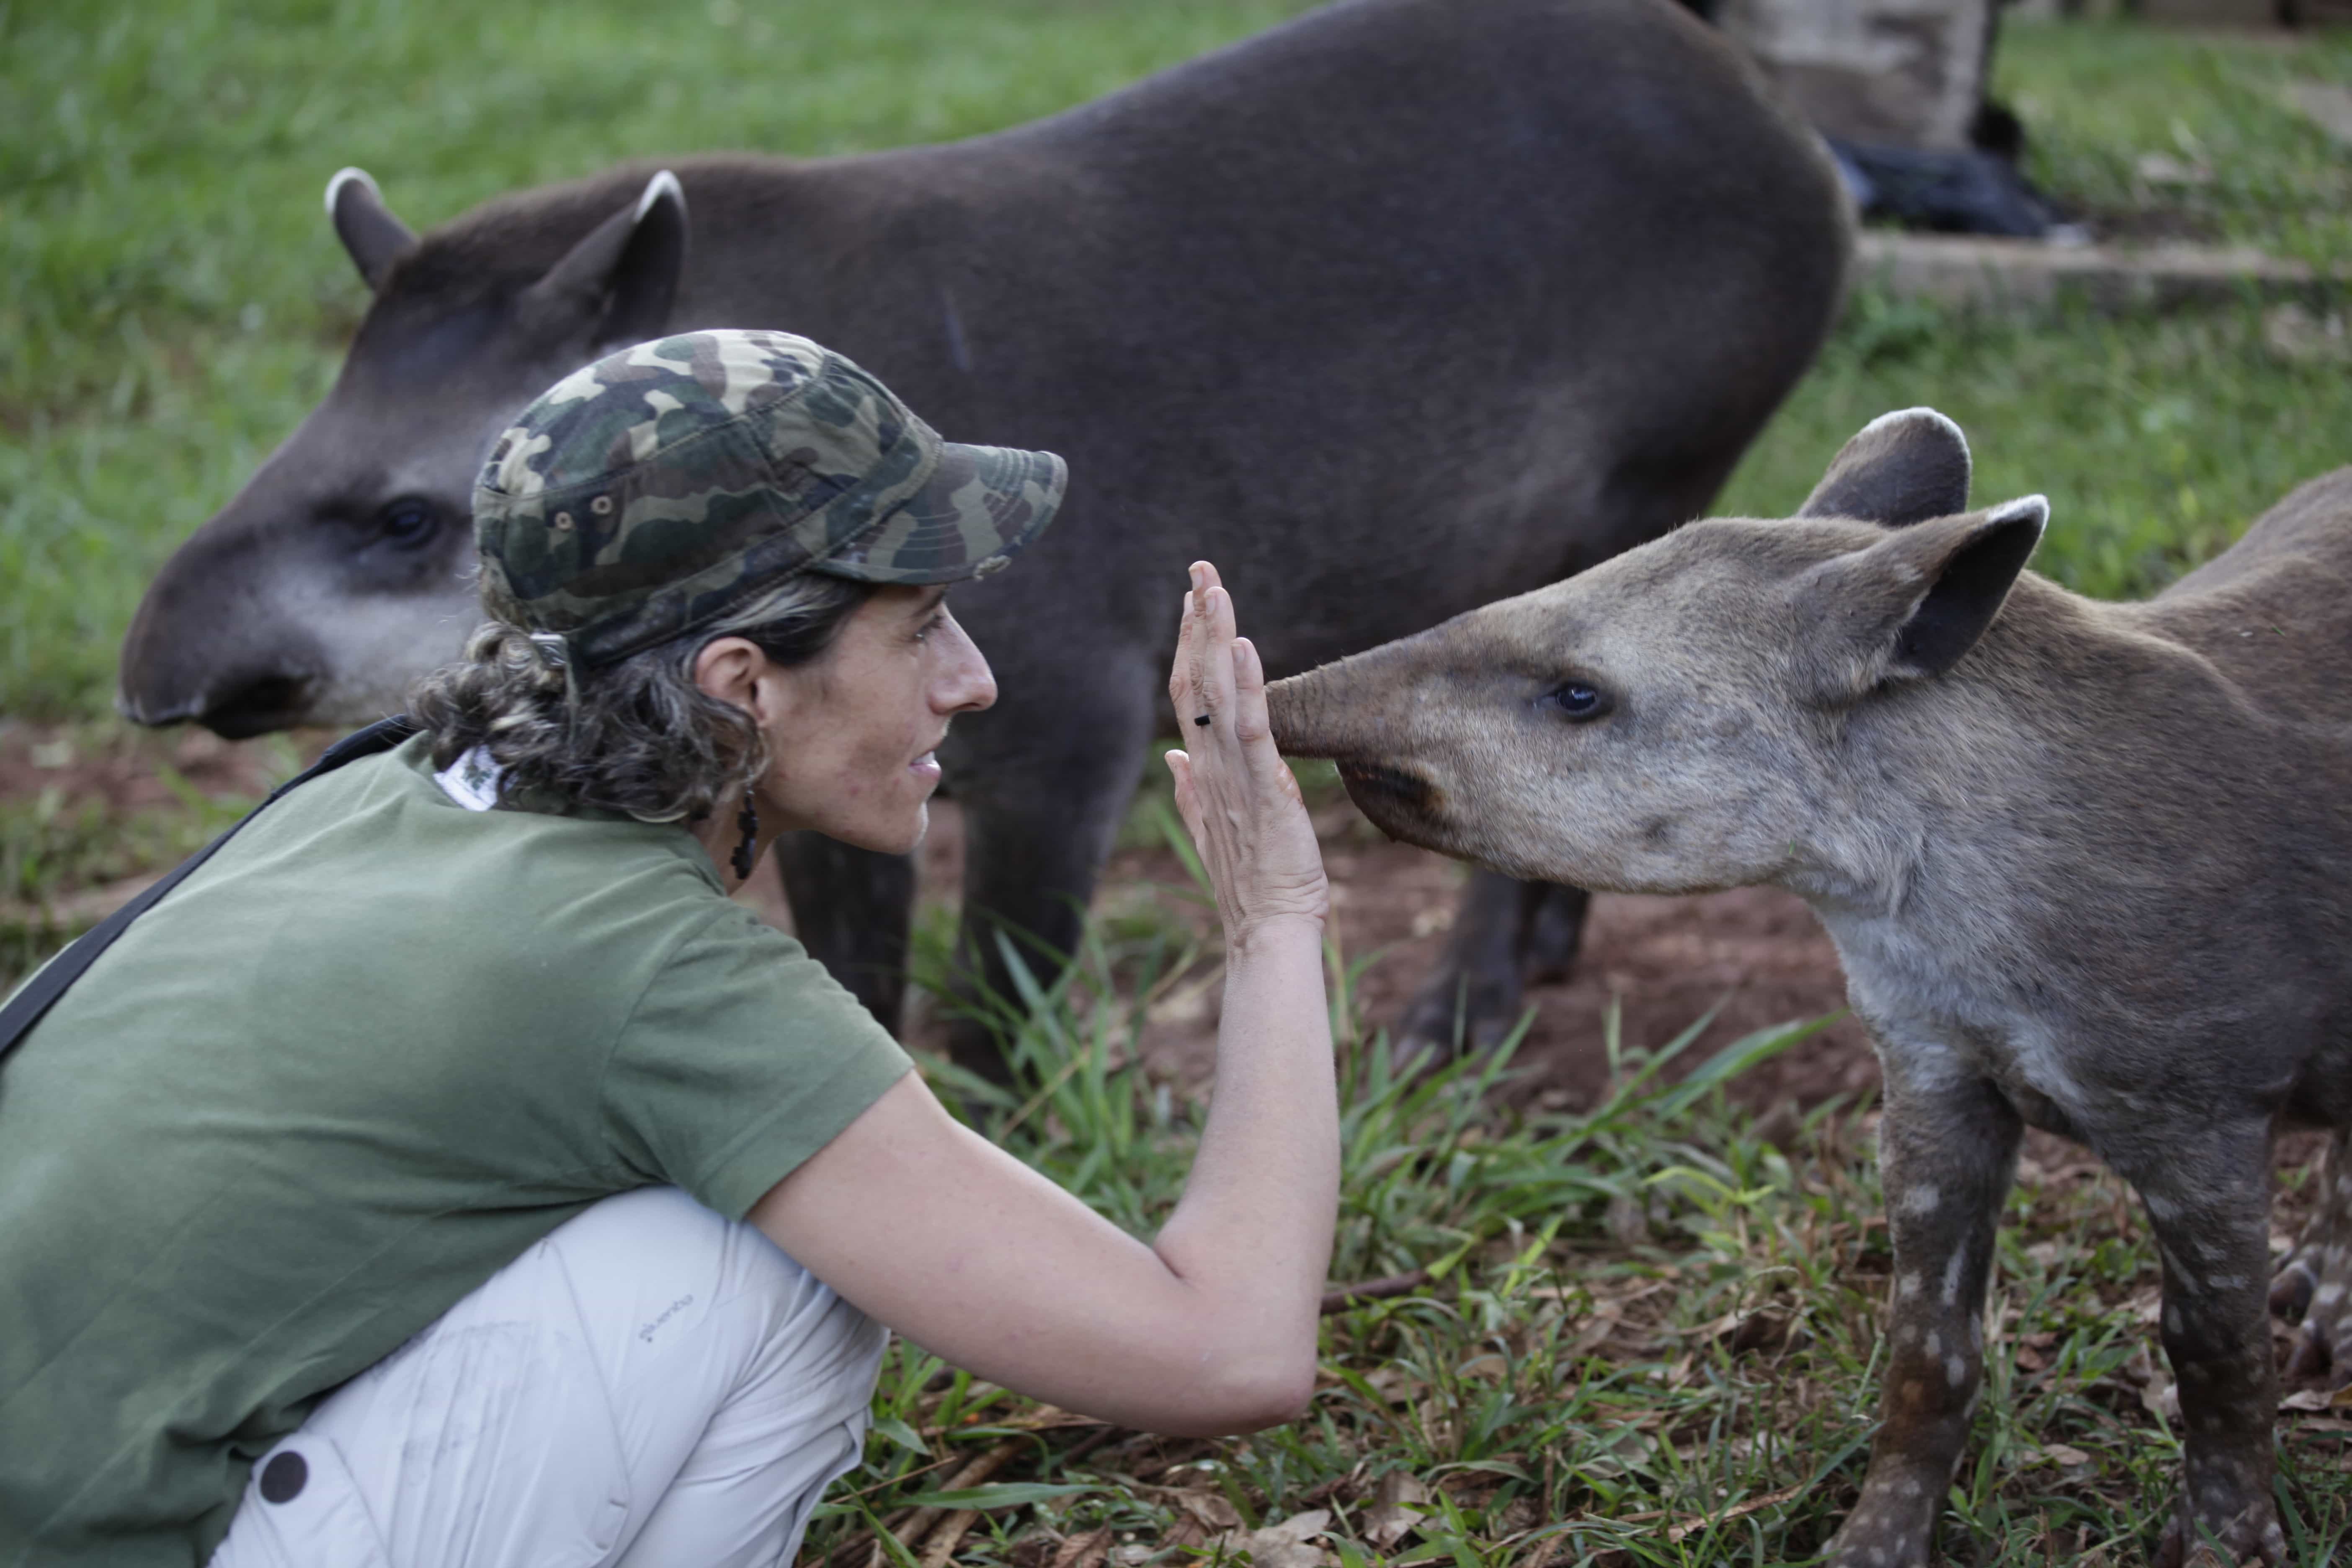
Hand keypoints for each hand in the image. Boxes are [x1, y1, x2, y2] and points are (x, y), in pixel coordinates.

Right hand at [1164, 562, 1328, 947]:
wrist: (1267, 927)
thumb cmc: (1252, 881)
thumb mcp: (1215, 827)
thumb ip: (1191, 789)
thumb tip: (1174, 758)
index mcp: (1203, 769)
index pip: (1187, 693)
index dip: (1187, 644)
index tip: (1191, 600)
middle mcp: (1211, 763)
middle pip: (1195, 679)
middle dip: (1196, 622)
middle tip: (1200, 569)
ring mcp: (1234, 774)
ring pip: (1217, 692)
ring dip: (1214, 637)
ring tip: (1213, 588)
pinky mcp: (1265, 787)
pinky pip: (1252, 726)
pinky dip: (1245, 684)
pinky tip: (1241, 644)